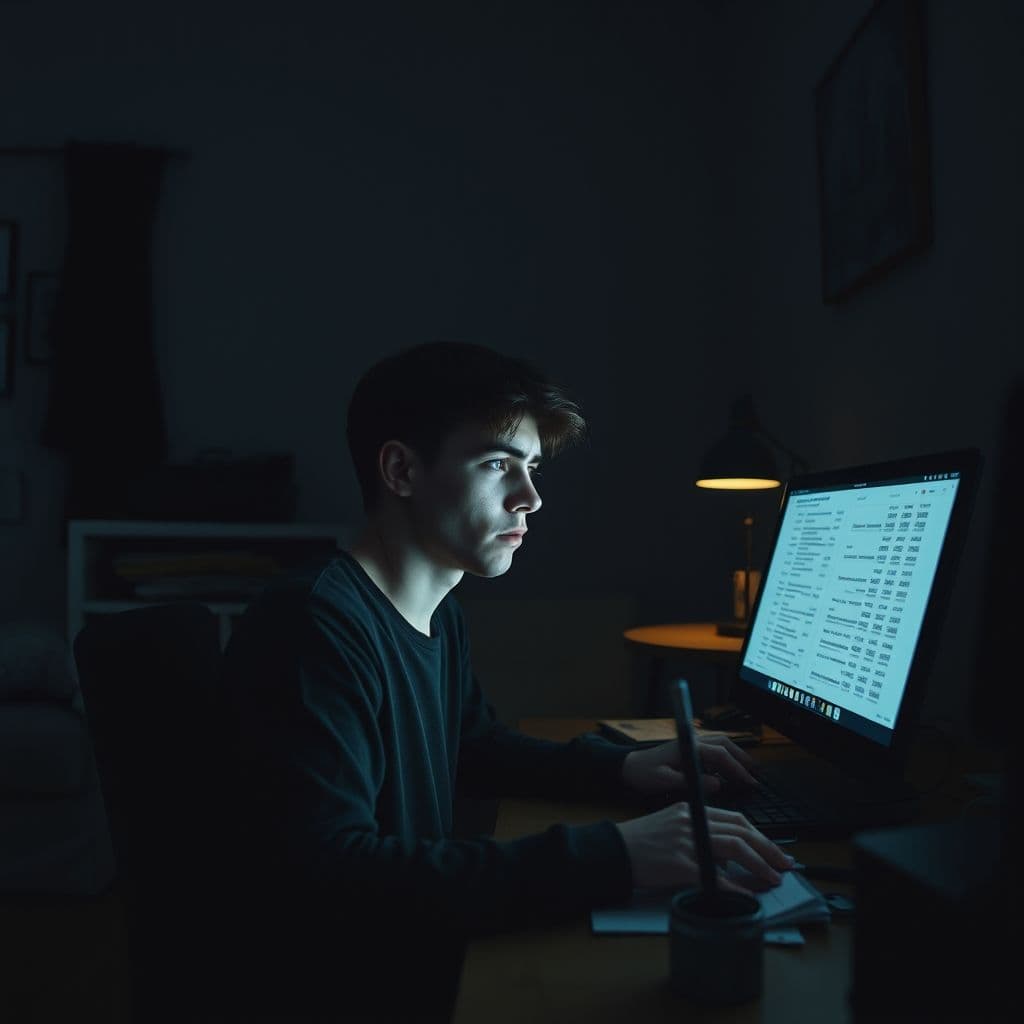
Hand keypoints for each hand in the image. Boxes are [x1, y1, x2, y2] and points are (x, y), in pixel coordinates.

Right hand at [614, 802, 792, 892]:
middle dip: (769, 848)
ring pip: (734, 848)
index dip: (760, 834)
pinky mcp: (679, 863)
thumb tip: (728, 857)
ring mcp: (686, 841)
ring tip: (774, 878)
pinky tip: (746, 895)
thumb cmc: (640, 842)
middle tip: (786, 863)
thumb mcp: (672, 827)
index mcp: (691, 810)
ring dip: (759, 865)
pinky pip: (714, 875)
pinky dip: (734, 886)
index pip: (735, 818)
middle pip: (741, 830)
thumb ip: (699, 835)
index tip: (775, 849)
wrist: (614, 850)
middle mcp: (692, 820)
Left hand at [620, 735, 758, 798]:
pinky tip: (730, 771)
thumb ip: (691, 782)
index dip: (738, 769)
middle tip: (756, 775)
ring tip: (749, 771)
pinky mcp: (689, 750)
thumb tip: (717, 783)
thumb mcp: (665, 781)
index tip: (750, 782)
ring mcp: (691, 744)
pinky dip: (726, 757)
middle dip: (742, 758)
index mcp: (689, 747)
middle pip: (725, 744)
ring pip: (720, 744)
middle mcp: (692, 741)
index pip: (721, 755)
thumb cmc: (644, 773)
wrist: (628, 766)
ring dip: (736, 755)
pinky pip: (713, 750)